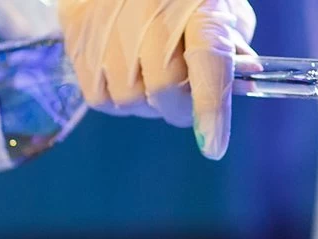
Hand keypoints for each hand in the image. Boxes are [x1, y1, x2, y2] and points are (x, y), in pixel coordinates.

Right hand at [58, 0, 255, 158]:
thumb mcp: (222, 4)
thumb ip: (233, 44)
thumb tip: (239, 82)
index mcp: (198, 3)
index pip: (208, 61)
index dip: (211, 109)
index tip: (213, 146)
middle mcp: (150, 12)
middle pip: (163, 89)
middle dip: (178, 109)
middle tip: (183, 101)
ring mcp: (108, 23)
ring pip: (127, 99)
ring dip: (144, 104)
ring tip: (149, 79)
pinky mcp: (78, 32)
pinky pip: (97, 95)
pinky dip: (115, 99)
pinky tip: (124, 76)